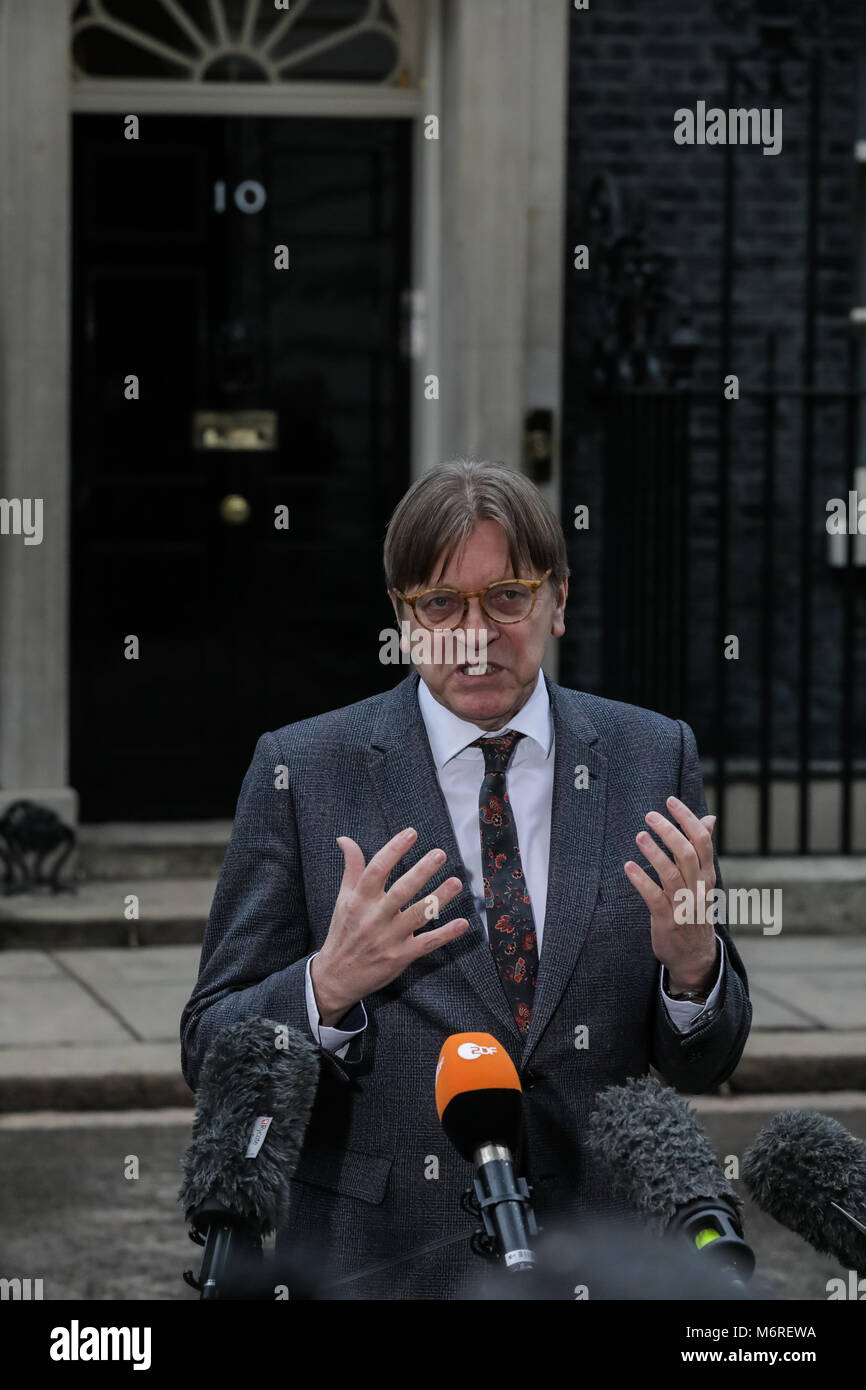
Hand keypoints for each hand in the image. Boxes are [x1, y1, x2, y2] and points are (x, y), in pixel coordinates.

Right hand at [310, 827, 469, 1025]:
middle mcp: (374, 917)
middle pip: (401, 890)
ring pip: (418, 915)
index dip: (394, 849)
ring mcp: (389, 938)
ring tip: (457, 882)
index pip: (376, 869)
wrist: (336, 976)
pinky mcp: (400, 956)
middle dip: (422, 871)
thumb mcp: (344, 899)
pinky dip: (445, 934)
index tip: (411, 833)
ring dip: (439, 898)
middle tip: (440, 854)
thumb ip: (352, 868)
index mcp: (359, 900)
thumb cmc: (343, 932)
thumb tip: (345, 839)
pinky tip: (462, 923)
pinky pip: (426, 943)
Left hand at [623, 796, 717, 993]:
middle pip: (688, 855)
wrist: (696, 958)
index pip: (703, 842)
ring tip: (639, 836)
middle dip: (670, 832)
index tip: (671, 801)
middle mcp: (698, 889)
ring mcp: (684, 906)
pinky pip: (655, 898)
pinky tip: (629, 867)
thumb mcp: (703, 881)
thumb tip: (709, 818)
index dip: (687, 820)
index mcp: (707, 877)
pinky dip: (642, 882)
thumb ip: (701, 850)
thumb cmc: (695, 911)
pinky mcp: (667, 921)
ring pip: (672, 875)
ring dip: (655, 854)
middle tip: (650, 816)